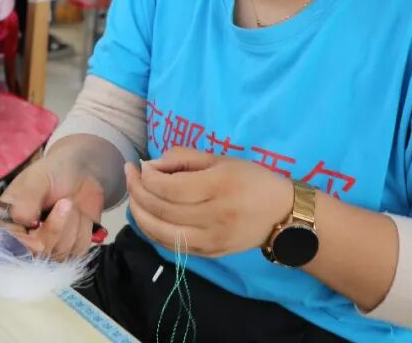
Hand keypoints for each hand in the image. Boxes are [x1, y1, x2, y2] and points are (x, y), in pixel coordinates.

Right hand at [0, 157, 104, 260]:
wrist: (81, 172)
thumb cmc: (54, 173)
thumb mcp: (35, 180)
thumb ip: (25, 200)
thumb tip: (21, 221)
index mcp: (9, 222)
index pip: (10, 246)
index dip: (26, 241)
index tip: (38, 222)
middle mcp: (26, 239)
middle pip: (39, 253)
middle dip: (56, 228)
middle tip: (64, 202)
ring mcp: (49, 247)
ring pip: (61, 253)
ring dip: (73, 225)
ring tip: (70, 204)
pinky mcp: (70, 249)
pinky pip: (79, 250)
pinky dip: (83, 230)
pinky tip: (80, 215)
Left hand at [125, 146, 293, 257]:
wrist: (283, 215)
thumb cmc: (251, 179)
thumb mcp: (221, 159)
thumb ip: (184, 157)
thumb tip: (151, 165)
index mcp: (219, 187)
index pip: (169, 187)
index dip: (147, 177)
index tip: (140, 165)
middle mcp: (214, 216)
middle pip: (161, 210)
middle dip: (137, 191)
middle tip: (129, 175)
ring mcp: (211, 240)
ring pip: (161, 232)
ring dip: (139, 214)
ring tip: (133, 196)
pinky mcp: (209, 254)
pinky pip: (171, 245)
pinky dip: (152, 231)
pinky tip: (146, 215)